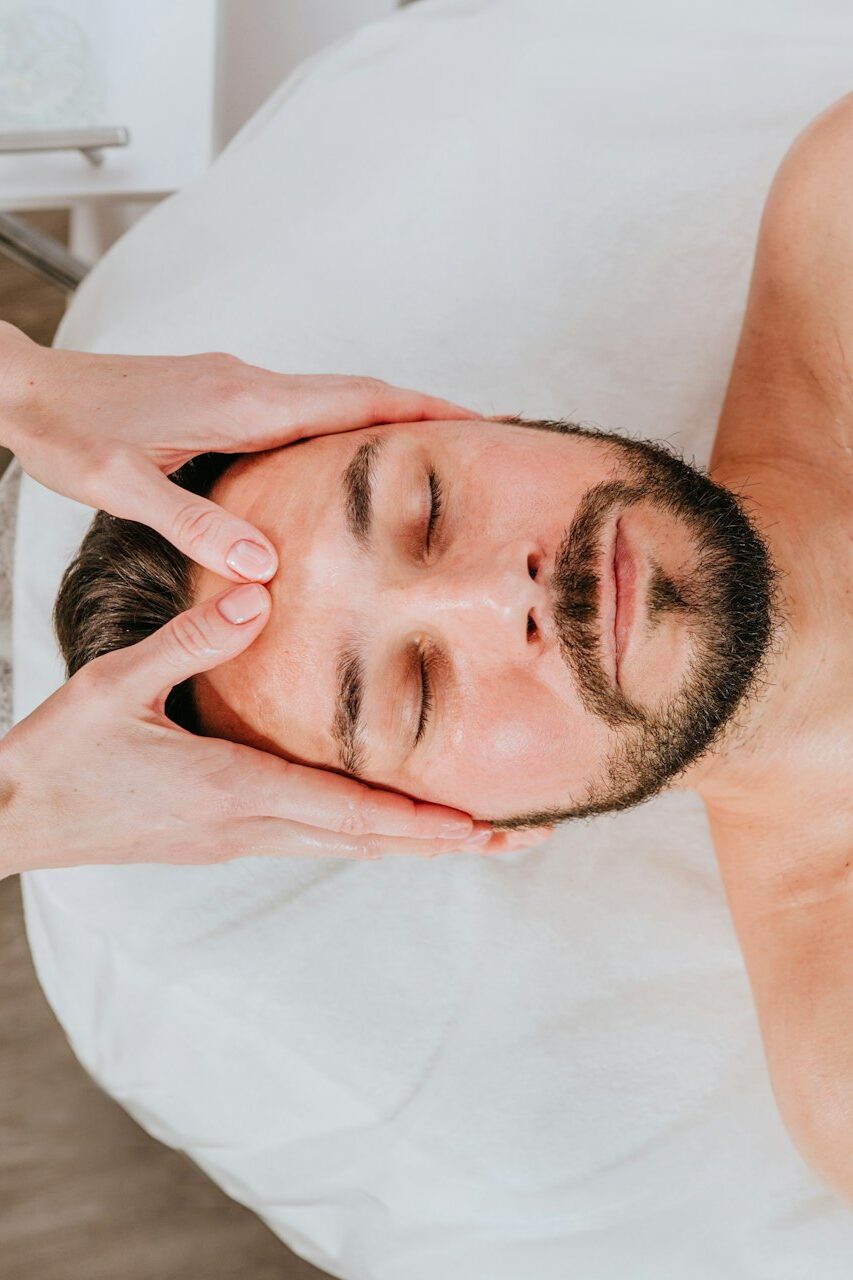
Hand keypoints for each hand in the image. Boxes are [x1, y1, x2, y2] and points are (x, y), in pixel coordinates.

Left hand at [0, 321, 475, 580]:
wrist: (25, 387)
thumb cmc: (69, 432)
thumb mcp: (123, 488)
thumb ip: (195, 523)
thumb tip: (263, 567)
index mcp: (241, 404)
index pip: (353, 400)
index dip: (420, 409)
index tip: (477, 418)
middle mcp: (247, 385)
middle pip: (357, 392)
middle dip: (423, 409)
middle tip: (479, 432)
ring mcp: (235, 384)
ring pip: (330, 396)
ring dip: (385, 415)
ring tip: (432, 445)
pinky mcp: (219, 393)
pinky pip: (301, 404)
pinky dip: (342, 421)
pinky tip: (346, 453)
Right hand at [0, 583, 551, 875]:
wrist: (10, 820)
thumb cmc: (58, 755)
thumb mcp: (115, 685)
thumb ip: (190, 640)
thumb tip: (256, 595)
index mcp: (231, 789)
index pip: (346, 811)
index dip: (419, 822)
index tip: (482, 827)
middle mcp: (247, 826)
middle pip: (367, 842)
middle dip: (445, 843)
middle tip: (520, 838)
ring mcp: (237, 841)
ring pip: (347, 848)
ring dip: (414, 844)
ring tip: (478, 836)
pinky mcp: (223, 839)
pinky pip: (316, 840)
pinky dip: (369, 836)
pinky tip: (391, 824)